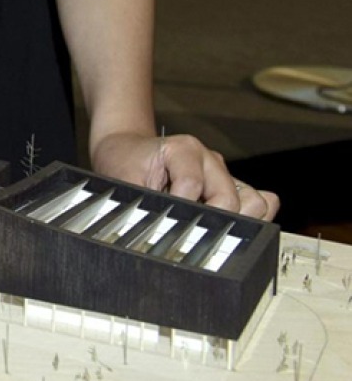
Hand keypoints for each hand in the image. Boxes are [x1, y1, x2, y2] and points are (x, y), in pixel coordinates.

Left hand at [91, 131, 278, 219]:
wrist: (127, 149)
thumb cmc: (125, 162)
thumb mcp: (123, 181)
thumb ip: (144, 203)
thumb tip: (160, 231)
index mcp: (184, 150)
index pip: (194, 186)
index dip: (180, 208)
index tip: (167, 221)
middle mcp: (210, 159)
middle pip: (230, 199)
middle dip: (209, 221)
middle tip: (186, 230)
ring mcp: (224, 173)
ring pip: (254, 203)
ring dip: (234, 222)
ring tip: (204, 228)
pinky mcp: (231, 187)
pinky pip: (257, 205)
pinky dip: (248, 219)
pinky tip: (222, 226)